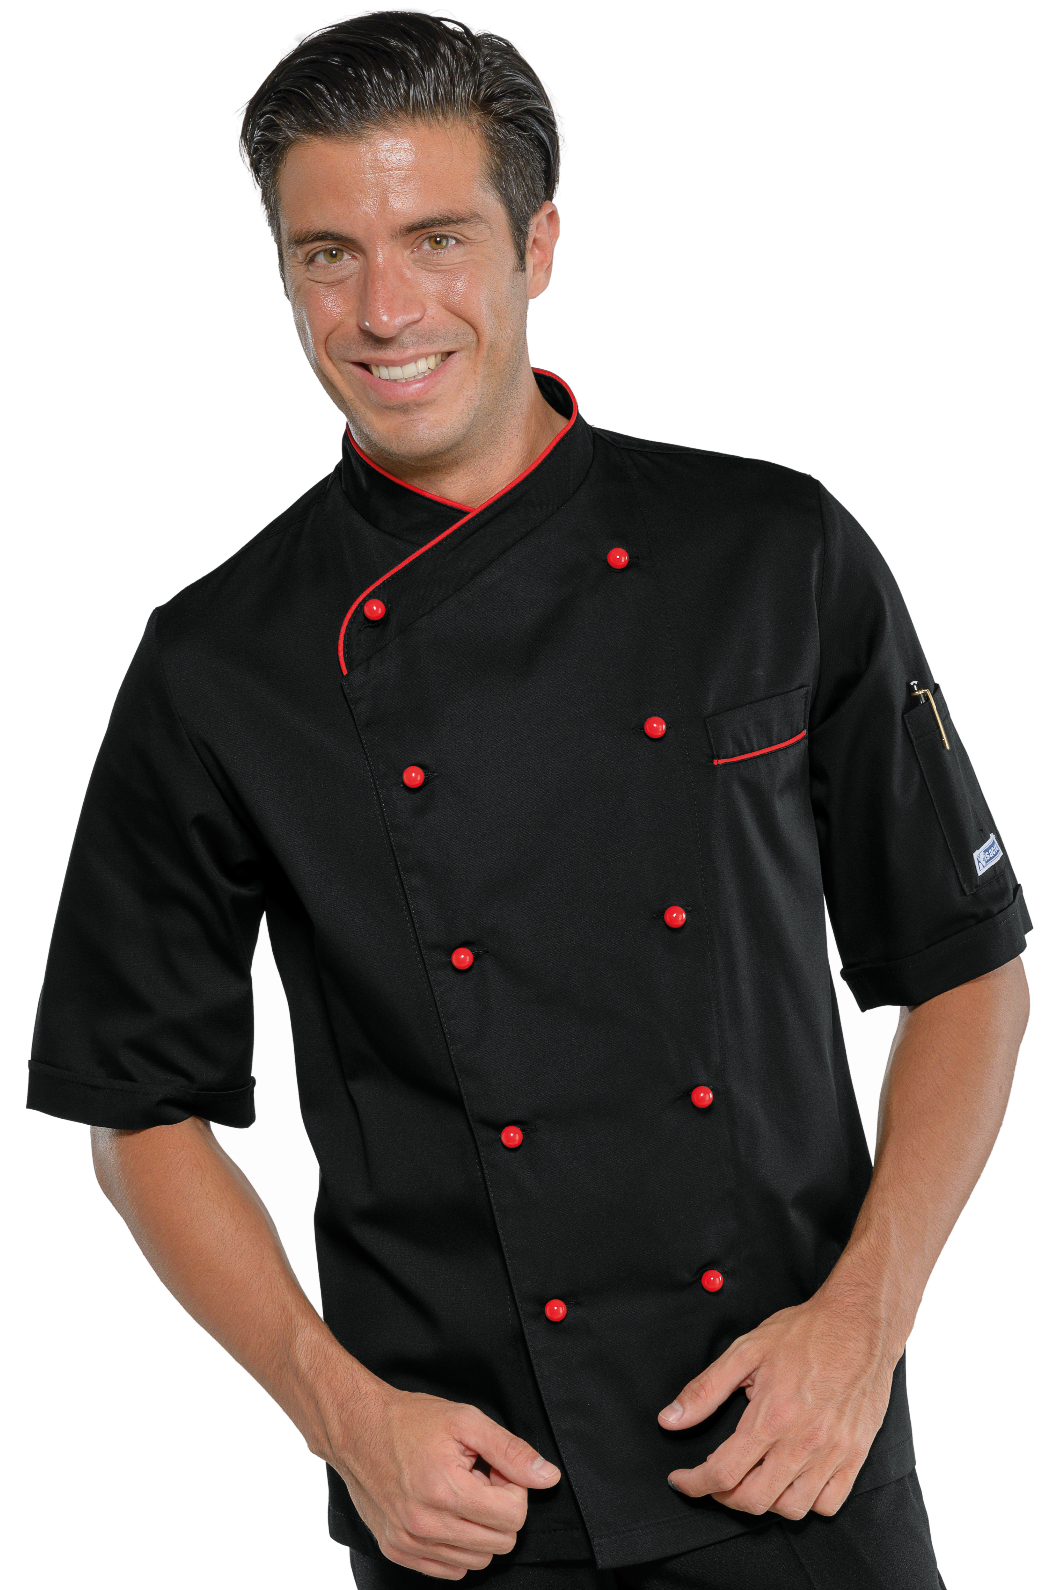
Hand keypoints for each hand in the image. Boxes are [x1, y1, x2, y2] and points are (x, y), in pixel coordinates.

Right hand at [331, 1378, 561, 1578]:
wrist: (358, 1429)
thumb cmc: (410, 1422)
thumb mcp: (466, 1420)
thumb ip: (511, 1450)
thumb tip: (547, 1476)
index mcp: (446, 1490)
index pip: (514, 1517)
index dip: (512, 1488)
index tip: (494, 1470)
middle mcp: (426, 1524)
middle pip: (500, 1544)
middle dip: (498, 1510)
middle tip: (479, 1480)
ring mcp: (409, 1542)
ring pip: (478, 1561)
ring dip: (478, 1529)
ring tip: (460, 1495)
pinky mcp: (397, 1551)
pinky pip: (450, 1570)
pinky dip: (457, 1546)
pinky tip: (446, 1513)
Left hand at [657, 1290, 899, 1519]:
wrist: (858, 1324)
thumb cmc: (804, 1333)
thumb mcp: (745, 1351)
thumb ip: (705, 1390)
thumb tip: (669, 1419)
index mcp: (771, 1417)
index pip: (722, 1472)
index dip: (693, 1484)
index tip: (681, 1480)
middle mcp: (802, 1443)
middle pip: (754, 1501)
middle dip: (723, 1496)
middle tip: (714, 1478)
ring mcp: (832, 1453)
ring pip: (792, 1509)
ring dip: (764, 1502)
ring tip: (753, 1477)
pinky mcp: (855, 1456)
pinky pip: (829, 1504)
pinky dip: (806, 1502)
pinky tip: (792, 1479)